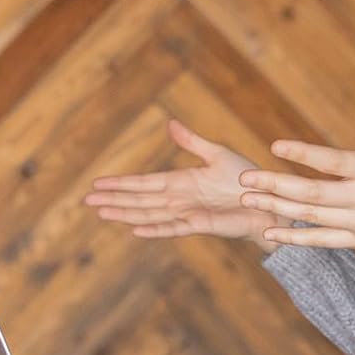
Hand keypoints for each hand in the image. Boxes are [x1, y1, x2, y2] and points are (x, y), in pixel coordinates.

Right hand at [83, 118, 274, 252]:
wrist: (268, 202)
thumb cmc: (246, 179)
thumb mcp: (217, 154)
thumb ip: (192, 142)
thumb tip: (170, 124)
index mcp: (180, 181)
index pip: (143, 183)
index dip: (120, 184)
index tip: (97, 184)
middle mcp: (178, 199)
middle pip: (138, 200)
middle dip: (113, 200)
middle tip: (86, 201)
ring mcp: (187, 213)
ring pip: (148, 215)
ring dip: (125, 214)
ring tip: (102, 213)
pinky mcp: (200, 225)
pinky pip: (172, 228)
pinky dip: (154, 230)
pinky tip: (135, 230)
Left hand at [238, 72, 354, 283]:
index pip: (336, 162)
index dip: (305, 154)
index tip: (275, 146)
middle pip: (315, 193)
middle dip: (276, 185)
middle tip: (244, 179)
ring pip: (314, 217)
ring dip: (278, 208)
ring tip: (247, 200)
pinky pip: (323, 241)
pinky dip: (296, 238)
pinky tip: (270, 232)